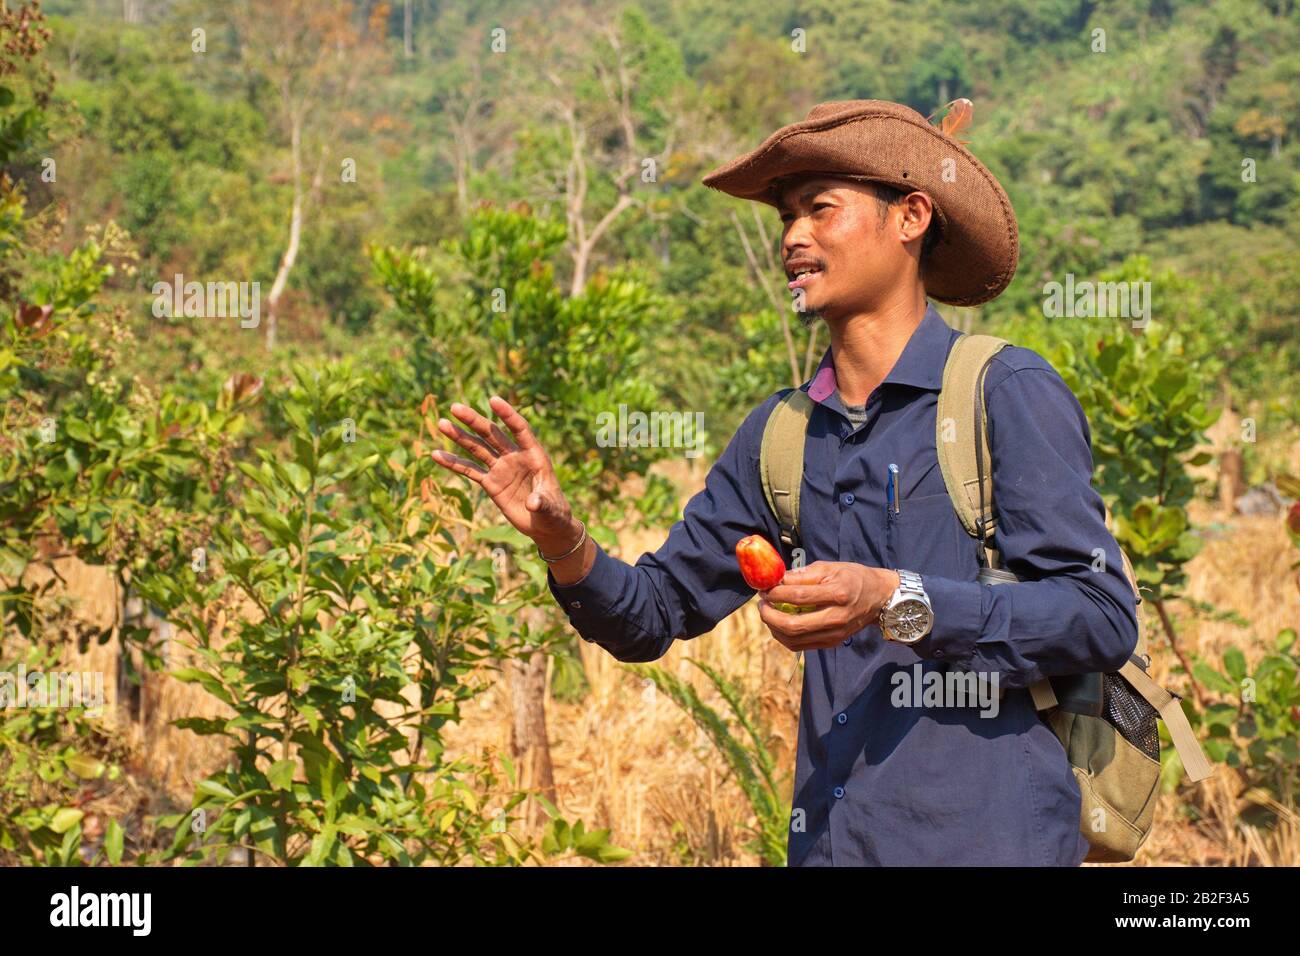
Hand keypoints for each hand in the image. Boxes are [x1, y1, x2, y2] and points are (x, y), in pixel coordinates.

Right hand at [428, 395, 579, 552]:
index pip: (520, 429)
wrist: (545, 525)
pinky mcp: (491, 482)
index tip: (493, 400)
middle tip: (455, 407)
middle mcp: (515, 456)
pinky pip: (470, 471)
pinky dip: (453, 463)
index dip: (508, 415)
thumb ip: (543, 502)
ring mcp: (501, 468)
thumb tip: (533, 503)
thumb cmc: (554, 513)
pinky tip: (436, 454)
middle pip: (492, 434)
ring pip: (477, 448)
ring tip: (442, 423)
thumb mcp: (551, 508)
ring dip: (460, 436)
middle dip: (474, 421)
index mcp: (534, 455)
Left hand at [758, 562, 900, 651]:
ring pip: (794, 639)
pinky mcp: (831, 643)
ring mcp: (834, 634)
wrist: (879, 598)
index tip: (764, 588)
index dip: (776, 593)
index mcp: (838, 594)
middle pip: (793, 625)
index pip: (798, 596)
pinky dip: (784, 636)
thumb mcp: (831, 568)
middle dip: (769, 615)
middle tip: (761, 604)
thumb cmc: (854, 578)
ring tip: (767, 613)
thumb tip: (777, 579)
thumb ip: (803, 574)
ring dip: (773, 628)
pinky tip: (778, 624)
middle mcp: (836, 617)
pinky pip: (800, 645)